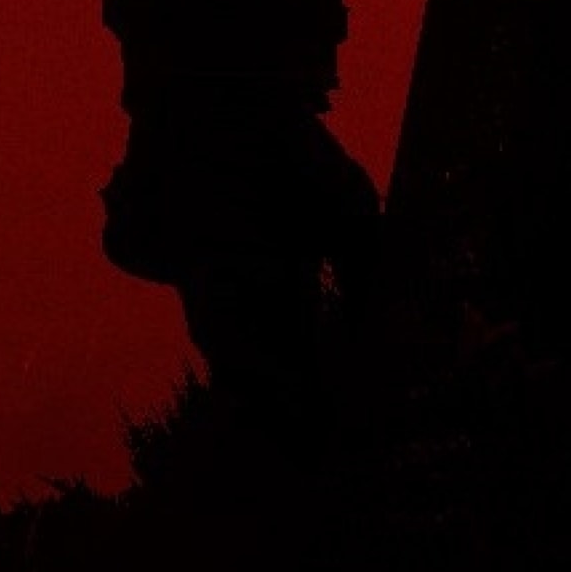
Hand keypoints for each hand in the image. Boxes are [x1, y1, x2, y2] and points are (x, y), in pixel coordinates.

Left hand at [102, 107, 381, 425]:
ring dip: (267, 408)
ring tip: (297, 450)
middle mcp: (251, 298)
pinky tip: (275, 389)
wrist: (242, 101)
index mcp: (288, 288)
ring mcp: (222, 289)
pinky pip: (220, 329)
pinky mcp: (198, 270)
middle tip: (320, 470)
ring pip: (242, 366)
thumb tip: (372, 344)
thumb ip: (366, 280)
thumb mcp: (354, 218)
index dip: (324, 401)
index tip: (348, 442)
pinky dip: (249, 363)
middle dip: (293, 423)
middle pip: (271, 376)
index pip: (308, 359)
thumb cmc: (296, 154)